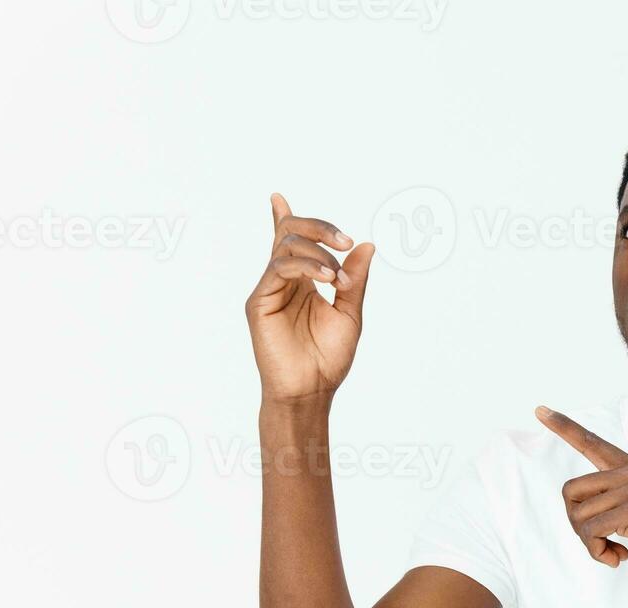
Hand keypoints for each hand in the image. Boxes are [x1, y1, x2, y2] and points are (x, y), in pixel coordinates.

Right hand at [245, 193, 376, 403]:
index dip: (283, 218)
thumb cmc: (328, 358)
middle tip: (345, 242)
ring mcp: (269, 290)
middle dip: (319, 228)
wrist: (312, 390)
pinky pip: (278, 268)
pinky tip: (327, 279)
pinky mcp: (259, 301)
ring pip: (285, 246)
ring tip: (338, 278)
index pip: (291, 244)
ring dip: (318, 252)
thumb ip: (355, 279)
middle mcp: (283, 281)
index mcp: (303, 282)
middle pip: (290, 234)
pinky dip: (306, 266)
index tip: (276, 197)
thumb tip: (367, 245)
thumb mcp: (350, 313)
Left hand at [535, 405, 627, 585]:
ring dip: (590, 543)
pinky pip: (592, 532)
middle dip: (577, 524)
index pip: (591, 442)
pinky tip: (619, 559)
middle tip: (600, 542)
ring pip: (579, 516)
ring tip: (613, 552)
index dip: (563, 427)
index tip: (539, 410)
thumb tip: (578, 510)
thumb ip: (615, 499)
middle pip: (570, 491)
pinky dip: (598, 552)